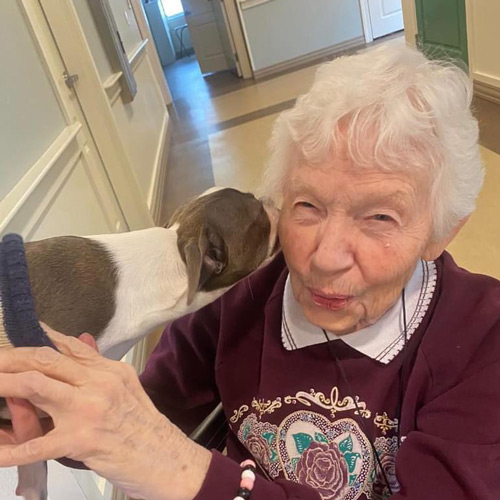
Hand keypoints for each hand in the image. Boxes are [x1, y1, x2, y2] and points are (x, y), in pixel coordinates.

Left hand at [0, 325, 210, 499]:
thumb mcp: (127, 388)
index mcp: (109, 371)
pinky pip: (37, 444)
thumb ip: (100, 367)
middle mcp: (99, 382)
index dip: (39, 337)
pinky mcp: (82, 440)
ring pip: (36, 386)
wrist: (167, 458)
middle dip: (11, 358)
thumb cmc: (144, 427)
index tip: (17, 334)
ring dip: (4, 384)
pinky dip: (10, 450)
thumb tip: (81, 340)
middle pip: (46, 360)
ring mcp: (89, 409)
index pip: (70, 346)